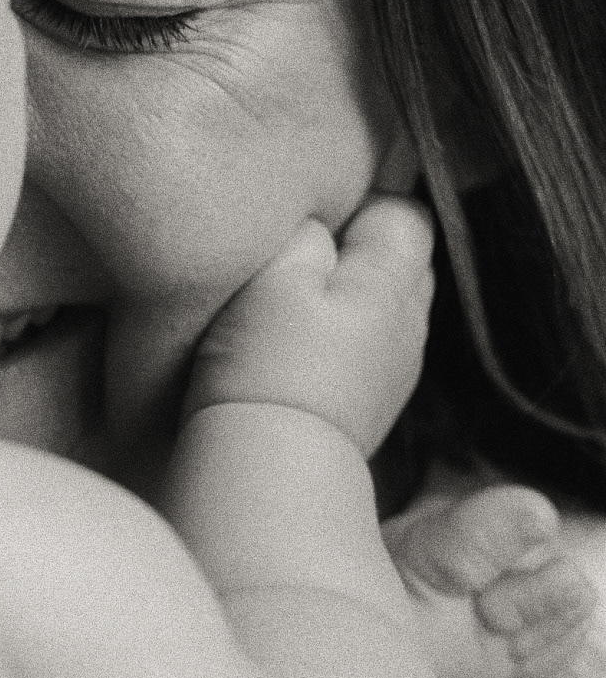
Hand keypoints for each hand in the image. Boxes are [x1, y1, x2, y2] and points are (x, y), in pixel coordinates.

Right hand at [185, 197, 434, 455]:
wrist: (269, 470)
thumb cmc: (266, 365)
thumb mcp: (273, 275)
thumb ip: (307, 232)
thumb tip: (320, 222)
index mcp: (395, 281)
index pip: (406, 213)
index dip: (359, 208)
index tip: (311, 227)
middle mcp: (412, 324)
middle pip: (402, 262)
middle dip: (358, 254)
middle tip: (299, 267)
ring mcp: (398, 371)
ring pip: (384, 311)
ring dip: (347, 304)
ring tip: (294, 317)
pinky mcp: (374, 408)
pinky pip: (368, 354)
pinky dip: (340, 346)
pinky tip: (298, 360)